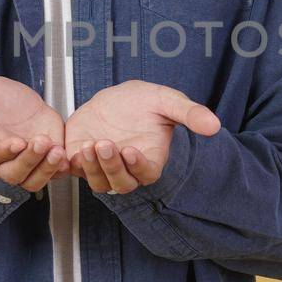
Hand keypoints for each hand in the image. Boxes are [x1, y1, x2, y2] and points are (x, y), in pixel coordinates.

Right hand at [0, 75, 70, 192]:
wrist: (16, 103)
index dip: (3, 151)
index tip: (17, 142)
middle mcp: (3, 160)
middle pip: (13, 174)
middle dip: (28, 160)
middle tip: (42, 141)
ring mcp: (25, 163)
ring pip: (33, 181)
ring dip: (46, 169)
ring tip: (58, 151)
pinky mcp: (45, 161)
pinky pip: (53, 174)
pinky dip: (61, 169)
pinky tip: (68, 155)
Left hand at [64, 80, 221, 194]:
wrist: (116, 98)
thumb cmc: (146, 102)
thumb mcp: (168, 102)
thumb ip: (190, 114)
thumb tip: (215, 126)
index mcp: (149, 161)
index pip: (145, 174)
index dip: (138, 167)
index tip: (132, 151)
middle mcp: (126, 169)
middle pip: (120, 182)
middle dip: (111, 166)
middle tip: (106, 143)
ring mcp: (101, 167)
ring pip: (96, 181)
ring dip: (91, 167)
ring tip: (89, 144)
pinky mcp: (80, 159)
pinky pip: (73, 170)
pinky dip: (70, 165)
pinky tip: (66, 151)